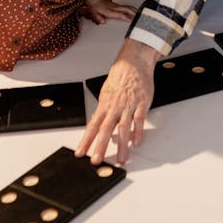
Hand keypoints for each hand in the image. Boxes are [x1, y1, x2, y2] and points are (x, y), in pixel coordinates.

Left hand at [77, 39, 155, 164]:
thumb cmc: (120, 78)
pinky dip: (138, 132)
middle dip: (100, 146)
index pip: (92, 126)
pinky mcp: (142, 103)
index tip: (80, 153)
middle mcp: (115, 107)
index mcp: (104, 105)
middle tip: (96, 160)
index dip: (86, 140)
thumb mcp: (106, 94)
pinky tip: (136, 143)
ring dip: (123, 145)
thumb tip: (97, 125)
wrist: (133, 63)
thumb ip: (103, 110)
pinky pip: (139, 120)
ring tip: (122, 159)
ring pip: (124, 128)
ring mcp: (129, 105)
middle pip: (106, 129)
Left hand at [84, 0, 137, 25]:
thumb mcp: (94, 13)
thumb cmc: (95, 7)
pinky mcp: (118, 5)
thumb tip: (103, 22)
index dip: (126, 17)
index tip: (132, 20)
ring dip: (135, 10)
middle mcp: (115, 8)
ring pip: (128, 7)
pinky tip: (136, 11)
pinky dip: (133, 8)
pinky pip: (127, 6)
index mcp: (109, 11)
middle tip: (140, 17)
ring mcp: (117, 6)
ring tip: (141, 14)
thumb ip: (98, 18)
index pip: (120, 14)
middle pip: (127, 9)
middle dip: (134, 13)